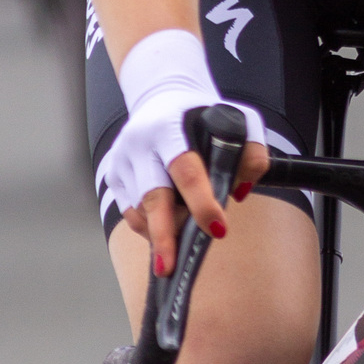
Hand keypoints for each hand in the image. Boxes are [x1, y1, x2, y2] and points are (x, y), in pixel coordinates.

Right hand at [98, 67, 270, 273]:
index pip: (186, 170)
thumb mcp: (239, 120)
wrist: (161, 95)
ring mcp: (122, 159)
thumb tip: (239, 192)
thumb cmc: (204, 114)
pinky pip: (129, 212)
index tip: (219, 229)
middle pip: (152, 197)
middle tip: (170, 268)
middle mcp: (140, 143)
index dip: (202, 202)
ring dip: (162, 230)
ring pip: (140, 210)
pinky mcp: (112, 174)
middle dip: (163, 235)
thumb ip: (251, 153)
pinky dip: (148, 225)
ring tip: (181, 236)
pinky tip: (165, 224)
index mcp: (169, 127)